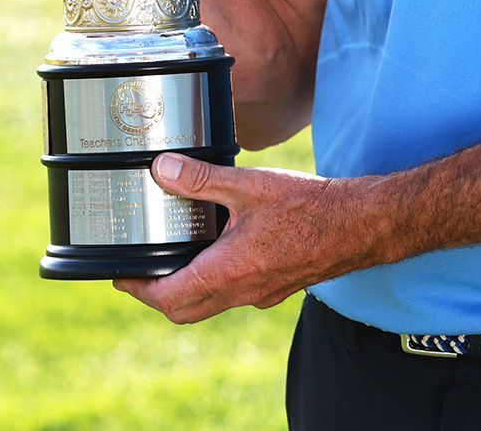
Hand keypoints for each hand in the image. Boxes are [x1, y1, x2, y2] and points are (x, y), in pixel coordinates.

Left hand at [113, 155, 379, 323]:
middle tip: (139, 272)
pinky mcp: (276, 287)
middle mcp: (242, 291)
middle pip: (184, 311)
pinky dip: (214, 282)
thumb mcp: (250, 184)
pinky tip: (218, 250)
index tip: (120, 274)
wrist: (360, 224)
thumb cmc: (310, 206)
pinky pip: (233, 295)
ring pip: (209, 305)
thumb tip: (162, 170)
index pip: (168, 297)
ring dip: (185, 290)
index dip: (138, 289)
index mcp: (229, 271)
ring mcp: (261, 294)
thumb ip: (203, 179)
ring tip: (173, 258)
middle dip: (156, 296)